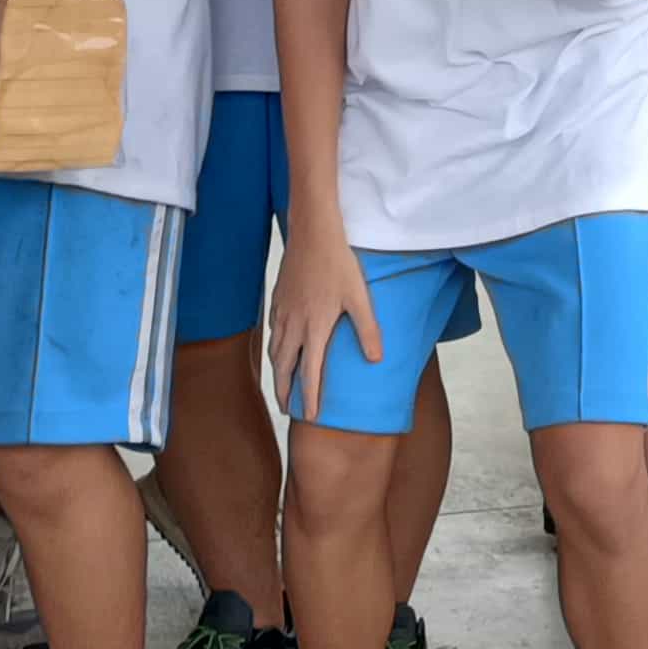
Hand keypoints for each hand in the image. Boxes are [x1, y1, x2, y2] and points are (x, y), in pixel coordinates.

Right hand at [264, 202, 378, 422]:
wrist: (312, 231)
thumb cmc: (339, 263)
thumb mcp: (360, 297)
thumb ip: (367, 330)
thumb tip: (376, 359)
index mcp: (314, 328)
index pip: (309, 372)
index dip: (309, 397)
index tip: (309, 417)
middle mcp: (293, 324)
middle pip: (284, 367)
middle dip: (284, 391)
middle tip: (287, 411)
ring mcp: (282, 311)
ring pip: (275, 350)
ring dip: (277, 372)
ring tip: (280, 385)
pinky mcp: (278, 298)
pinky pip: (272, 331)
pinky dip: (273, 347)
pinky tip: (277, 347)